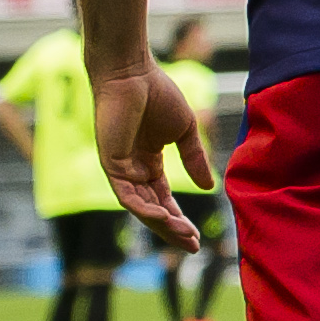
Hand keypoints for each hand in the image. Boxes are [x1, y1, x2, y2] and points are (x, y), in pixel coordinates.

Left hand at [91, 61, 212, 249]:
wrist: (133, 73)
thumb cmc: (157, 93)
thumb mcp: (185, 132)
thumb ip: (195, 159)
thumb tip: (208, 188)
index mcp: (149, 162)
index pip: (163, 199)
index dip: (179, 218)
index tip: (196, 238)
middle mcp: (133, 170)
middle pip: (153, 209)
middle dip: (172, 229)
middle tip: (192, 247)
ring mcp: (120, 169)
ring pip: (140, 208)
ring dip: (162, 224)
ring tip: (184, 237)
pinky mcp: (111, 165)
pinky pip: (127, 196)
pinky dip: (144, 209)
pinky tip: (164, 218)